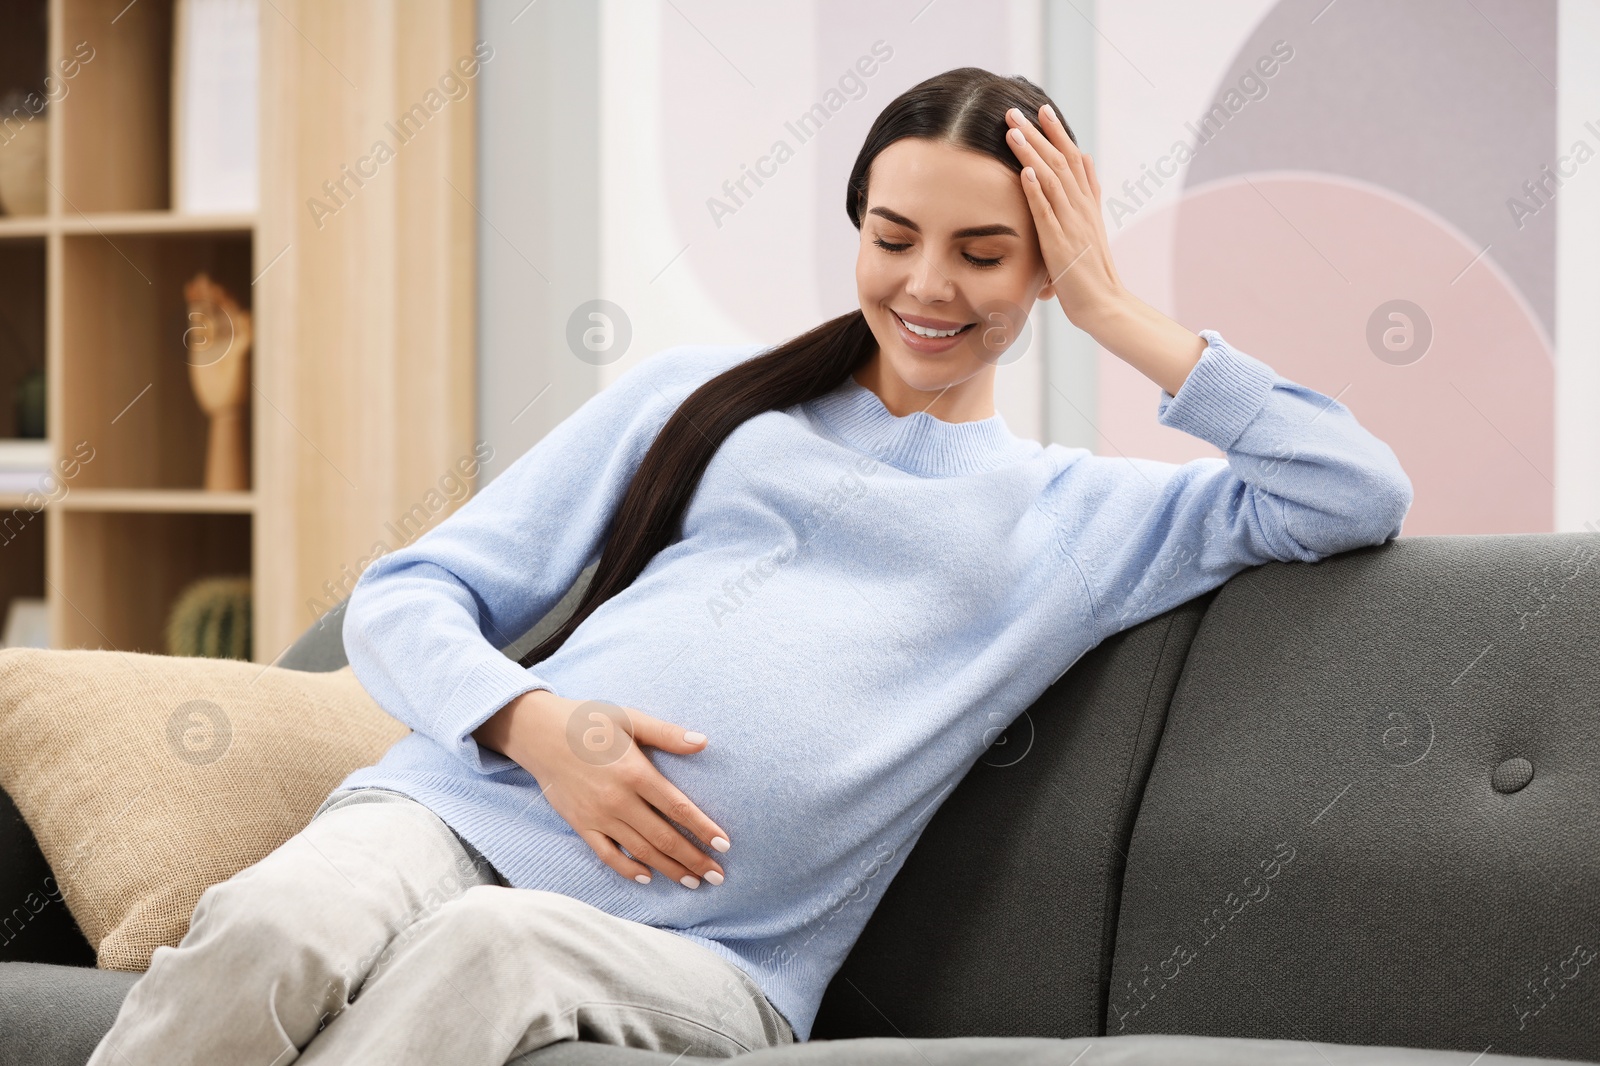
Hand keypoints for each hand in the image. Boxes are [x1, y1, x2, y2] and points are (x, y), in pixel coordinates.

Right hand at [473, 689, 729, 888]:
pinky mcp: (581, 825)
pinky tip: (647, 877)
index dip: (703, 829)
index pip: (677, 808)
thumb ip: (667, 733)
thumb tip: (703, 741)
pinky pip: (607, 854)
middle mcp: (618, 800)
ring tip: (693, 882)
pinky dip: (627, 869)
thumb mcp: (630, 718)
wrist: (539, 733)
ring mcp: (598, 816)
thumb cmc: (589, 721)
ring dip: (668, 869)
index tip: (725, 846)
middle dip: (693, 859)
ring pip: (640, 851)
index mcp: (634, 773)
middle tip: (718, 876)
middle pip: (664, 837)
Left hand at [1003, 103, 1122, 330]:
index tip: (1042, 109)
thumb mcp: (1089, 229)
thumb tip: (1082, 163)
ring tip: (1012, 130)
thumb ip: (1086, 197)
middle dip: (1038, 133)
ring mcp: (1072, 224)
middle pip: (1061, 160)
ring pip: (1052, 179)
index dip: (1058, 133)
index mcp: (1088, 204)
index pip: (1074, 158)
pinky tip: (1024, 171)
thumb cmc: (1091, 273)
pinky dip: (1036, 190)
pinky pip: (1048, 212)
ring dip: (1031, 153)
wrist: (1105, 304)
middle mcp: (1082, 208)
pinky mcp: (1060, 244)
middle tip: (1016, 109)